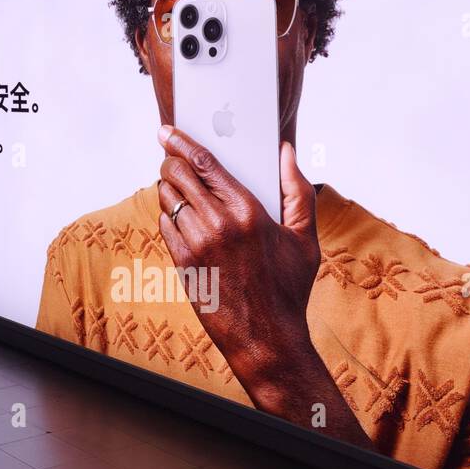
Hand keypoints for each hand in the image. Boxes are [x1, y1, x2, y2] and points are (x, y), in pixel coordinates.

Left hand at [155, 126, 320, 396]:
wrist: (266, 337)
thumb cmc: (287, 286)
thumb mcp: (304, 237)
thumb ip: (297, 189)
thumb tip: (286, 151)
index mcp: (248, 211)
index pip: (205, 163)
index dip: (182, 142)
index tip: (168, 131)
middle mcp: (218, 224)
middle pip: (178, 175)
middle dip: (170, 161)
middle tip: (170, 156)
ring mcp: (196, 244)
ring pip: (166, 198)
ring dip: (167, 187)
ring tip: (176, 185)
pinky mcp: (183, 263)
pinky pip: (164, 224)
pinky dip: (167, 214)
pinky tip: (178, 214)